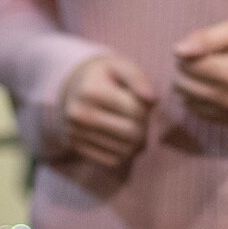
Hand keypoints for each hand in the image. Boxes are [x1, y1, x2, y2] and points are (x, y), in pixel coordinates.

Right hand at [60, 53, 157, 169]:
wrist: (74, 89)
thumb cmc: (105, 77)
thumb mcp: (121, 67)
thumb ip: (138, 79)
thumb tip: (152, 100)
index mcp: (91, 91)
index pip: (136, 111)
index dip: (146, 108)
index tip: (141, 101)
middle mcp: (79, 114)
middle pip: (131, 133)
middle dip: (143, 127)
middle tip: (141, 118)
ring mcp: (75, 133)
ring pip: (124, 151)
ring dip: (136, 143)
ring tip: (132, 127)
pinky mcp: (77, 148)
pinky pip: (113, 161)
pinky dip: (124, 154)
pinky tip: (122, 140)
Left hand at [172, 19, 227, 127]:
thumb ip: (206, 39)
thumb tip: (177, 51)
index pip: (188, 66)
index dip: (187, 52)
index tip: (200, 45)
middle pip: (184, 87)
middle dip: (184, 70)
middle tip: (202, 57)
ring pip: (189, 103)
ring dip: (189, 85)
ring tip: (209, 71)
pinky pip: (202, 114)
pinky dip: (200, 100)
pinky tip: (215, 86)